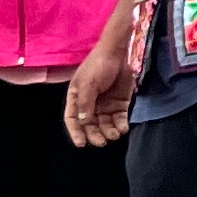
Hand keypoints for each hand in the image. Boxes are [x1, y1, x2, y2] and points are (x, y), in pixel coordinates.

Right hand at [66, 7, 137, 148]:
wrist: (118, 53)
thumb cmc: (97, 65)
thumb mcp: (88, 83)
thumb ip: (85, 103)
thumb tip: (84, 122)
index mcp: (77, 99)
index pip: (73, 119)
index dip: (76, 132)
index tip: (81, 143)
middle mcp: (89, 104)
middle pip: (90, 125)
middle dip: (95, 134)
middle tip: (102, 142)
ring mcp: (105, 105)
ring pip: (105, 124)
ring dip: (108, 132)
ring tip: (114, 135)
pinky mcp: (119, 104)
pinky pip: (118, 119)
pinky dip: (120, 125)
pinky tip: (122, 129)